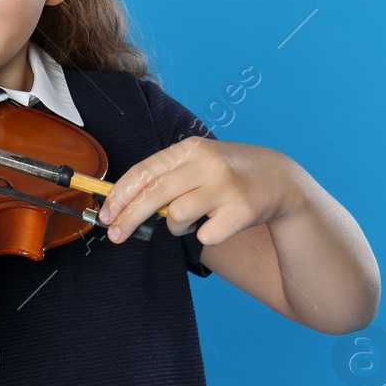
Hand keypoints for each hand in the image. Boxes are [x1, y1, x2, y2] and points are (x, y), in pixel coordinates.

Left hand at [96, 137, 302, 246]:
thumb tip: (123, 204)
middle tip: (115, 235)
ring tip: (190, 220)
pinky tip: (216, 223)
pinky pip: (205, 236)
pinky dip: (204, 236)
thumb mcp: (197, 164)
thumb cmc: (227, 174)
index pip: (144, 172)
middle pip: (154, 195)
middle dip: (129, 218)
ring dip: (176, 226)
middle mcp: (207, 163)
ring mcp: (226, 186)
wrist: (280, 179)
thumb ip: (165, 178)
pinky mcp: (242, 210)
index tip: (106, 214)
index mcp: (189, 149)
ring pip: (177, 217)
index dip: (120, 195)